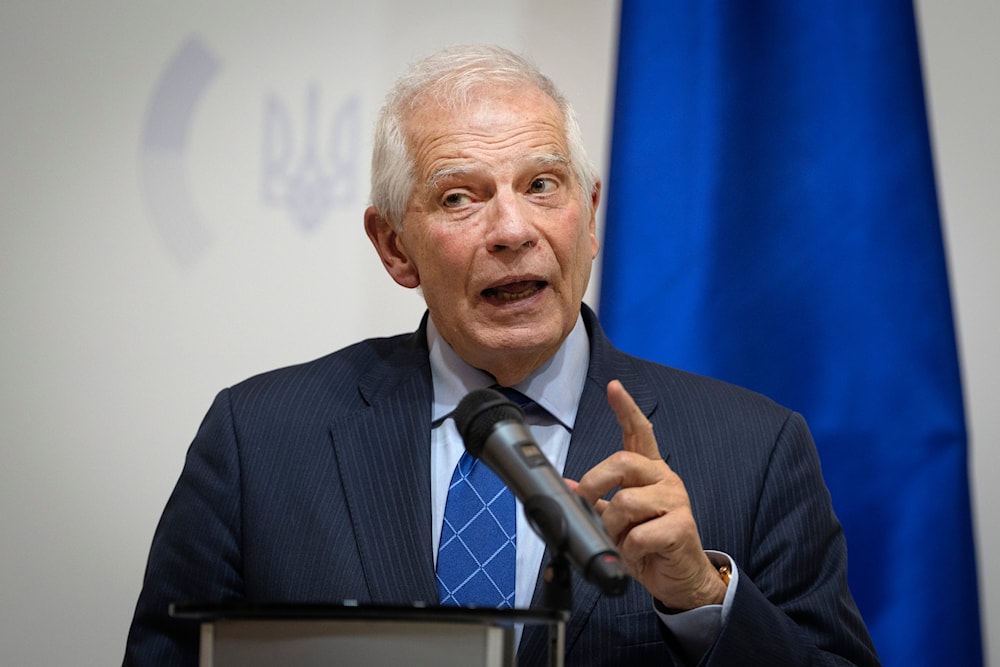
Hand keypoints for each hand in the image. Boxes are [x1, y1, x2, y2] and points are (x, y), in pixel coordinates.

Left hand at [568, 380, 727, 609]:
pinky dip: (629, 549)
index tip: (614, 388)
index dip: (626, 409)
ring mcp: (676, 500)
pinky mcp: (683, 526)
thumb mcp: (619, 522)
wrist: (681, 579)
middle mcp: (664, 479)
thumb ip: (598, 501)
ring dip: (613, 527)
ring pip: (626, 501)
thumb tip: (568, 486)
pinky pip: (639, 534)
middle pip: (622, 462)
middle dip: (594, 483)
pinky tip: (637, 554)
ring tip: (621, 541)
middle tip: (587, 504)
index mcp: (649, 473)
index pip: (640, 432)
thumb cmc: (650, 546)